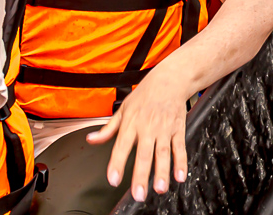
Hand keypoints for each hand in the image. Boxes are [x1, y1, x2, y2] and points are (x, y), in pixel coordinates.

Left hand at [86, 68, 190, 201]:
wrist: (171, 79)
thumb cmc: (146, 94)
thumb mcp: (123, 109)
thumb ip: (108, 128)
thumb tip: (91, 139)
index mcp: (131, 124)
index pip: (122, 146)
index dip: (117, 164)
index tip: (114, 180)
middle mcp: (148, 128)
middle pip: (144, 154)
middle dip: (142, 175)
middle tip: (138, 194)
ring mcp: (164, 129)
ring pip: (163, 153)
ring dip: (163, 172)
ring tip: (161, 188)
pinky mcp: (178, 129)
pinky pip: (180, 147)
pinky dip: (181, 162)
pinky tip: (180, 176)